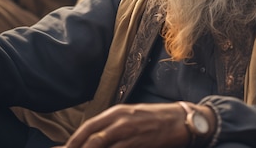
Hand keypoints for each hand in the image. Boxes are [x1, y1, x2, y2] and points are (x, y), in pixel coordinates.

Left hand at [55, 102, 189, 147]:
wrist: (182, 120)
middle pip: (90, 138)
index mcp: (117, 112)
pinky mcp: (138, 143)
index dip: (73, 141)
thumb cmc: (156, 119)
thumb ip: (113, 125)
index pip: (88, 127)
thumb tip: (95, 138)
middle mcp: (120, 120)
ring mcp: (129, 132)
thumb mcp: (132, 115)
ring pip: (99, 145)